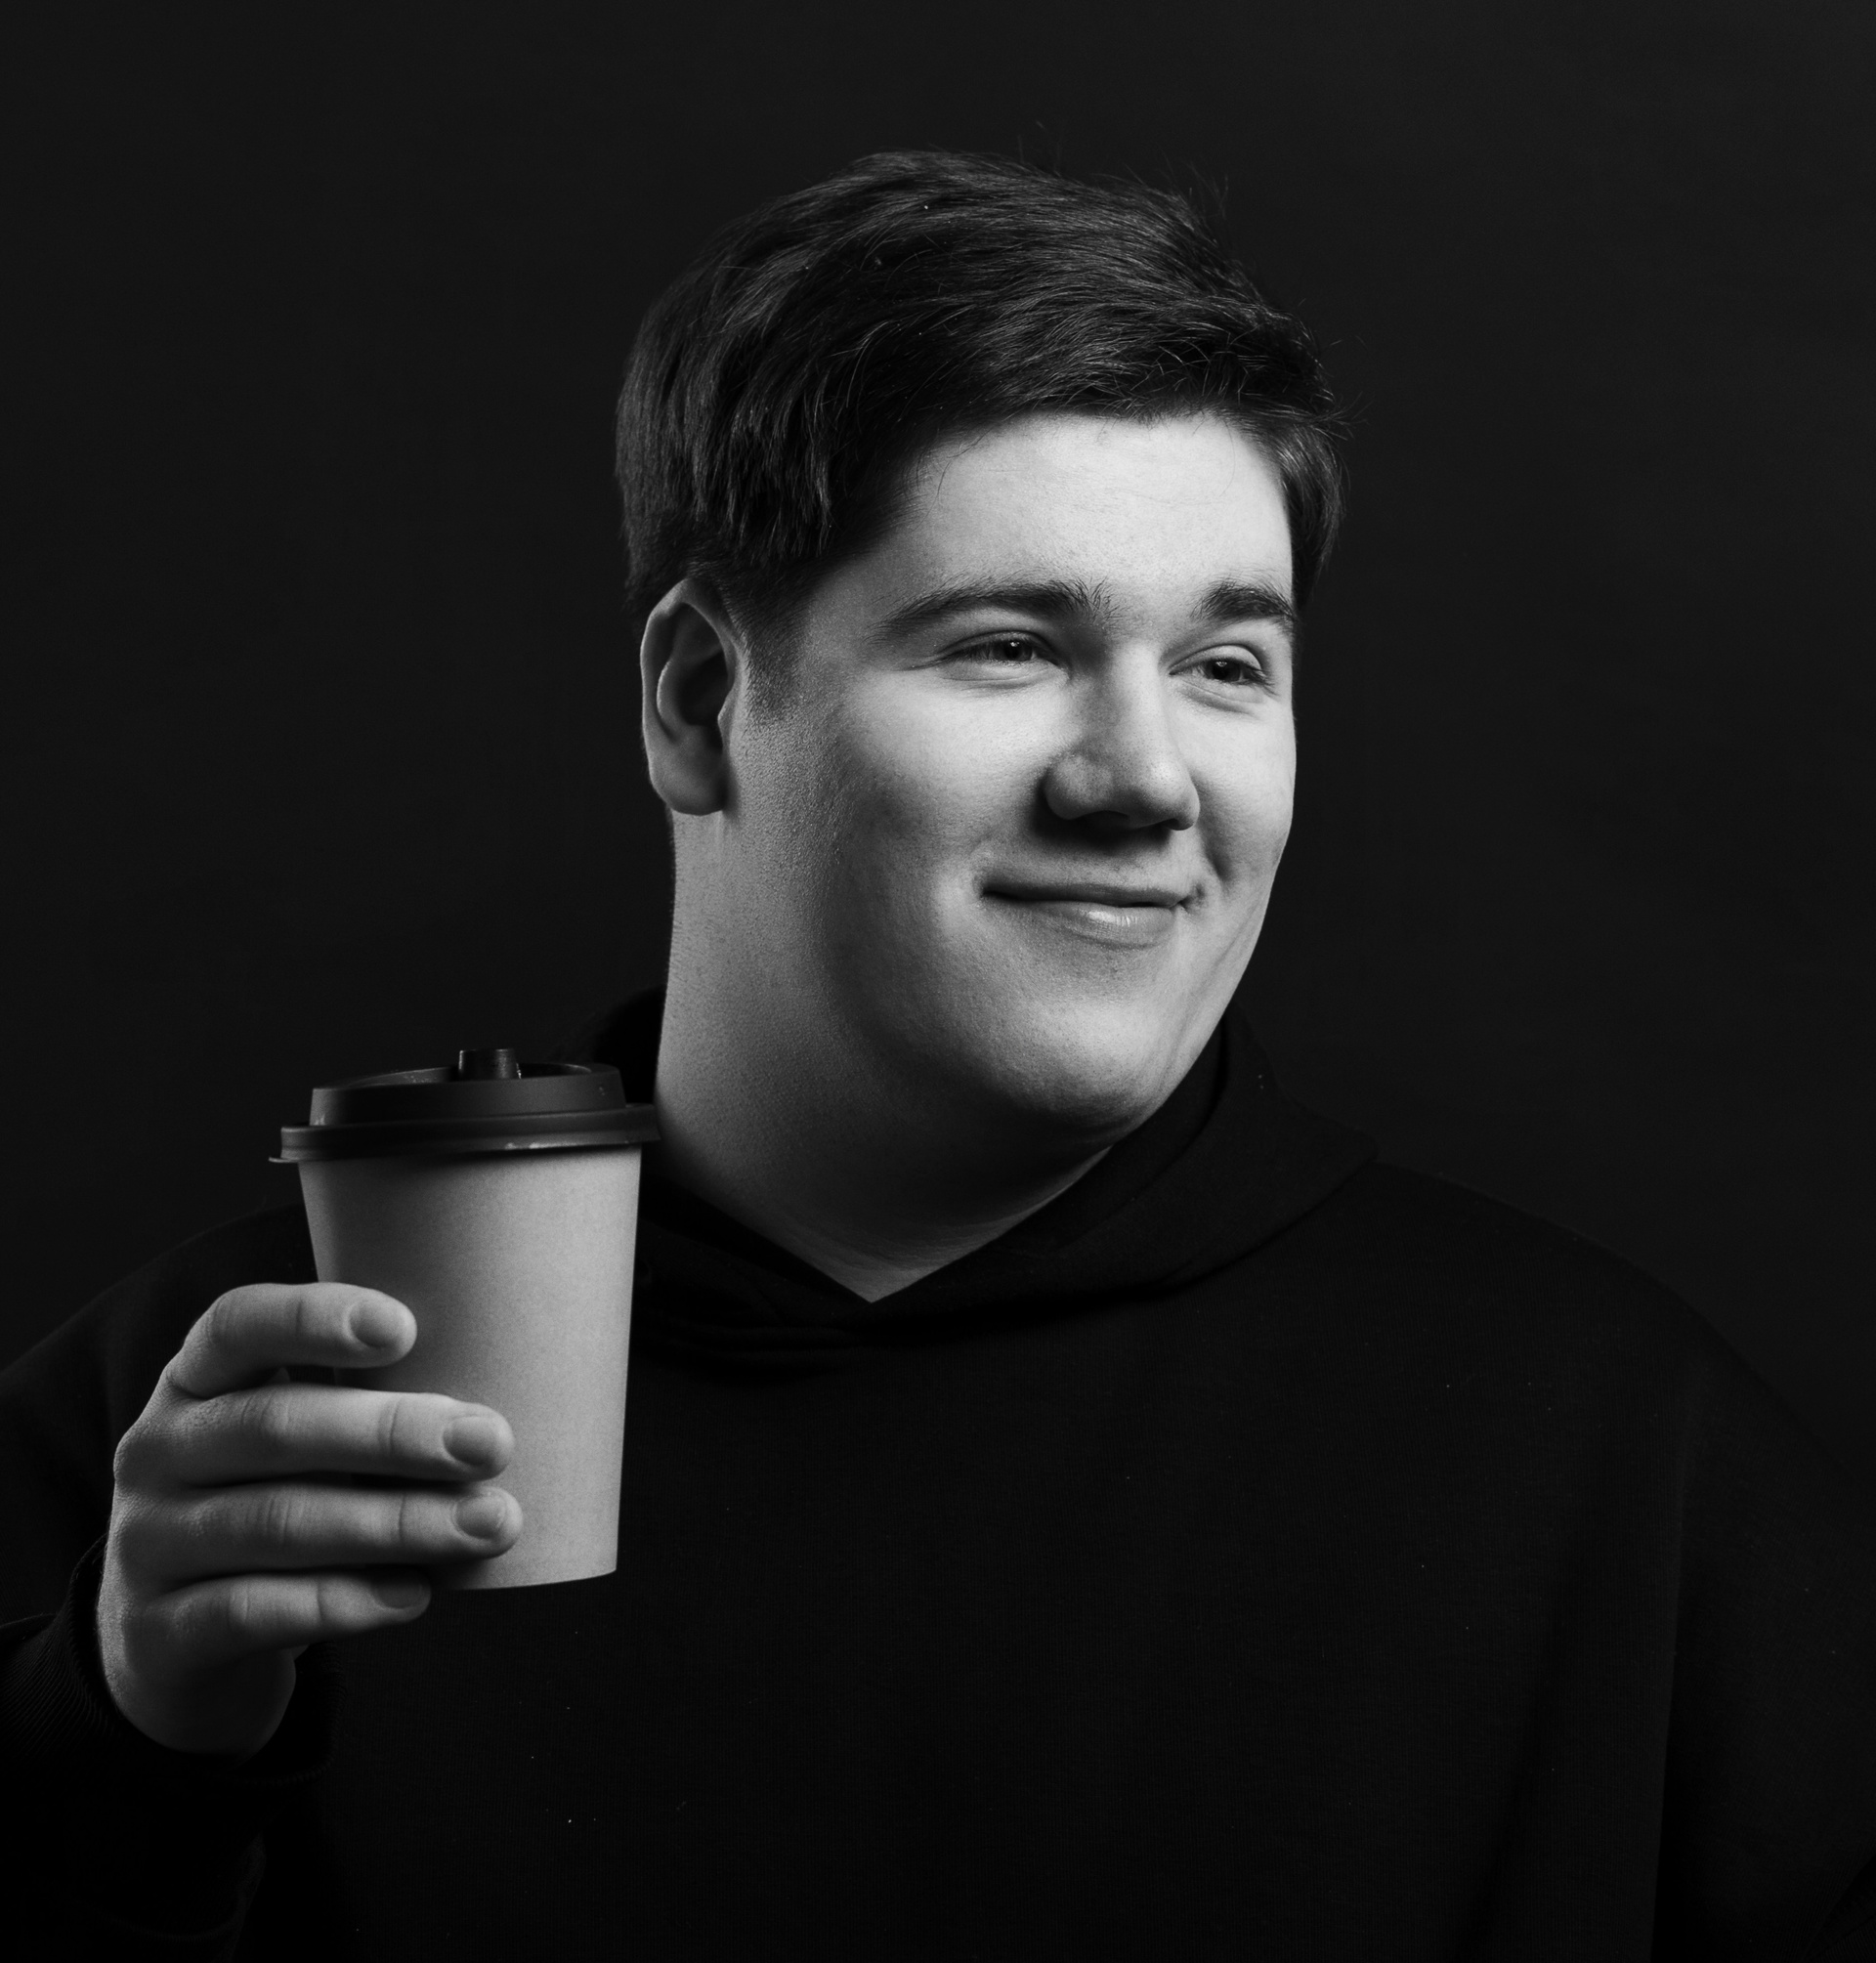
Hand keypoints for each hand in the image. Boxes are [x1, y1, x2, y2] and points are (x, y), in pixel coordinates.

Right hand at [97, 1283, 520, 1759]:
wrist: (179, 1647)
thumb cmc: (277, 1505)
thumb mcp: (297, 1444)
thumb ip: (368, 1406)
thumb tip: (510, 1388)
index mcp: (195, 1381)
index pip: (239, 1325)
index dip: (314, 1319)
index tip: (406, 1328)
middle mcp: (157, 1451)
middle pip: (274, 1427)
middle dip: (393, 1433)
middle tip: (492, 1441)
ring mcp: (148, 1543)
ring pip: (276, 1523)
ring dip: (394, 1523)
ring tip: (487, 1523)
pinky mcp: (161, 1632)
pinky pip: (254, 1611)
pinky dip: (343, 1602)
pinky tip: (414, 1595)